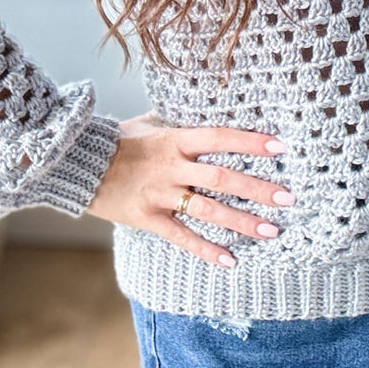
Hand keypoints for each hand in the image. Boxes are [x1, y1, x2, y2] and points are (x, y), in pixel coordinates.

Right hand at [85, 111, 294, 267]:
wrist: (79, 165)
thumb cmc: (119, 140)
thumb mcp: (150, 122)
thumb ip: (180, 121)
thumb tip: (210, 106)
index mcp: (174, 139)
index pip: (219, 138)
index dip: (250, 142)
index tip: (280, 147)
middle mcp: (171, 167)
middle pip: (221, 178)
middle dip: (257, 189)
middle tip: (288, 198)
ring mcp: (160, 195)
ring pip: (207, 210)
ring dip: (242, 221)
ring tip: (272, 230)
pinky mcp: (148, 219)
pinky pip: (182, 237)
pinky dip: (206, 250)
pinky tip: (231, 261)